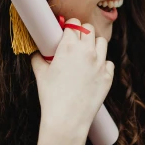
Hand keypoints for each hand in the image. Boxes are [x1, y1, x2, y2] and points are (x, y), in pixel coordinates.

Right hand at [30, 18, 113, 136]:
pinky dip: (102, 64)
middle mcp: (87, 51)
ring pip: (102, 42)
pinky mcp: (108, 76)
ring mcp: (100, 63)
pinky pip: (108, 62)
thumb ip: (38, 58)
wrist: (67, 120)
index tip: (66, 32)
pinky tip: (93, 71)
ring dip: (94, 45)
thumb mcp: (40, 74)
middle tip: (76, 41)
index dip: (69, 27)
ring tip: (86, 54)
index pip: (73, 25)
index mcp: (69, 47)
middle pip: (89, 29)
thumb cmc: (51, 96)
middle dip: (82, 33)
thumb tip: (36, 51)